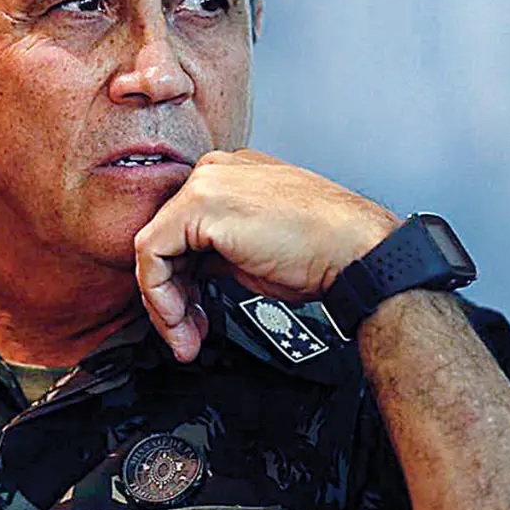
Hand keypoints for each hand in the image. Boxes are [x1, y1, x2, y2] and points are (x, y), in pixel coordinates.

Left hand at [133, 149, 400, 361]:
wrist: (357, 252)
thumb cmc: (325, 251)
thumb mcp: (257, 249)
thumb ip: (219, 251)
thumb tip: (192, 275)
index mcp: (232, 175)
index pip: (183, 230)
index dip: (182, 279)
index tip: (194, 315)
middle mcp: (215, 172)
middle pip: (166, 238)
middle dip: (172, 296)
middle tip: (186, 335)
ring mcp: (205, 184)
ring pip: (153, 249)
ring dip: (164, 304)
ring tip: (185, 338)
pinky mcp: (198, 206)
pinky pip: (153, 255)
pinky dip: (160, 296)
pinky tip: (182, 322)